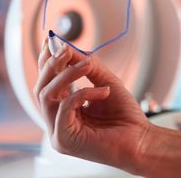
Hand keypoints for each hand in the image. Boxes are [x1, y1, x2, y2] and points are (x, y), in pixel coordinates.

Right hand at [33, 38, 150, 173]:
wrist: (140, 139)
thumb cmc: (125, 115)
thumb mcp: (106, 82)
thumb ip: (86, 66)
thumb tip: (66, 48)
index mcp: (64, 108)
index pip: (47, 82)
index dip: (46, 61)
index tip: (50, 41)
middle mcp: (57, 120)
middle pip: (40, 88)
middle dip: (52, 65)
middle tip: (66, 50)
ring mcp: (57, 131)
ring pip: (46, 96)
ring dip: (68, 75)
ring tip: (88, 65)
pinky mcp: (63, 140)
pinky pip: (64, 108)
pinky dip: (83, 94)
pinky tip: (103, 92)